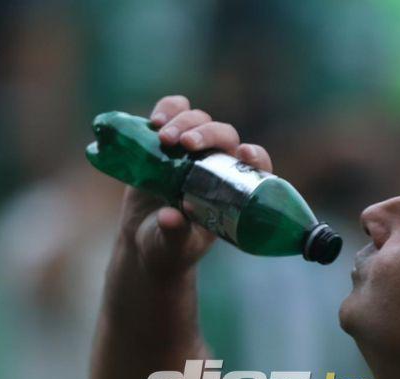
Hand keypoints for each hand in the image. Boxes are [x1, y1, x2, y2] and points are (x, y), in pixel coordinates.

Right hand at [118, 95, 273, 277]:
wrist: (143, 241)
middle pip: (224, 134)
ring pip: (199, 119)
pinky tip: (154, 121)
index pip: (254, 167)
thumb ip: (175, 233)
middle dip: (207, 133)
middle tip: (185, 144)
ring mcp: (192, 151)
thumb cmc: (169, 248)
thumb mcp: (172, 245)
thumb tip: (170, 217)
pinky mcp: (166, 142)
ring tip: (163, 138)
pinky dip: (166, 109)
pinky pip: (172, 113)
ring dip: (184, 121)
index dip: (256, 157)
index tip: (245, 153)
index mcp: (232, 192)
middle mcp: (217, 166)